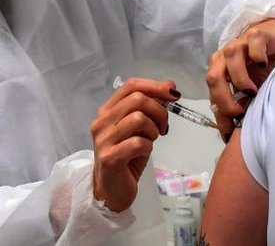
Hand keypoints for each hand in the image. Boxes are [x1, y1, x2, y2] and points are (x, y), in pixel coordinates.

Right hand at [90, 77, 178, 211]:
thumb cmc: (127, 156)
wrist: (112, 189)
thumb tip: (170, 86)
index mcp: (107, 110)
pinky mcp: (109, 158)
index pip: (131, 85)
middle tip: (163, 127)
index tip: (173, 94)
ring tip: (151, 141)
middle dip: (159, 111)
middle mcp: (101, 121)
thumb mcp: (140, 128)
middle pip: (137, 99)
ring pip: (138, 118)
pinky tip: (144, 152)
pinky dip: (148, 146)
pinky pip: (138, 142)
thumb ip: (150, 107)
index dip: (155, 86)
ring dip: (153, 130)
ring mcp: (103, 140)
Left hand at [207, 19, 274, 140]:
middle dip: (224, 99)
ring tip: (253, 91)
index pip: (212, 96)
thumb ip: (241, 105)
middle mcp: (224, 58)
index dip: (219, 116)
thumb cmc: (260, 67)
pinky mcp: (256, 35)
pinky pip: (253, 44)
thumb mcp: (250, 90)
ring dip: (239, 78)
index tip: (229, 135)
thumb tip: (236, 133)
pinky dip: (256, 55)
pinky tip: (263, 65)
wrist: (274, 38)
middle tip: (239, 112)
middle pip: (213, 77)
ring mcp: (239, 44)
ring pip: (230, 57)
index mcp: (219, 72)